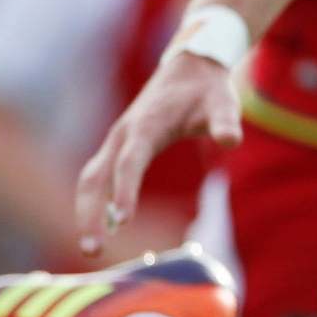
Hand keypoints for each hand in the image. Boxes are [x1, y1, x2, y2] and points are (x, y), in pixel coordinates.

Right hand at [76, 54, 241, 254]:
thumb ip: (226, 121)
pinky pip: (97, 179)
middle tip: (91, 251)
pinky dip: (92, 204)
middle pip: (96, 177)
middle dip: (89, 213)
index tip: (123, 221)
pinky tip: (100, 230)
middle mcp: (123, 134)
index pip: (130, 162)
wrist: (190, 66)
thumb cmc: (208, 89)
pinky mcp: (118, 148)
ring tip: (90, 250)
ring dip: (85, 212)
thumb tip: (231, 141)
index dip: (125, 190)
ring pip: (90, 179)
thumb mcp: (223, 102)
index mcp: (146, 125)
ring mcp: (117, 141)